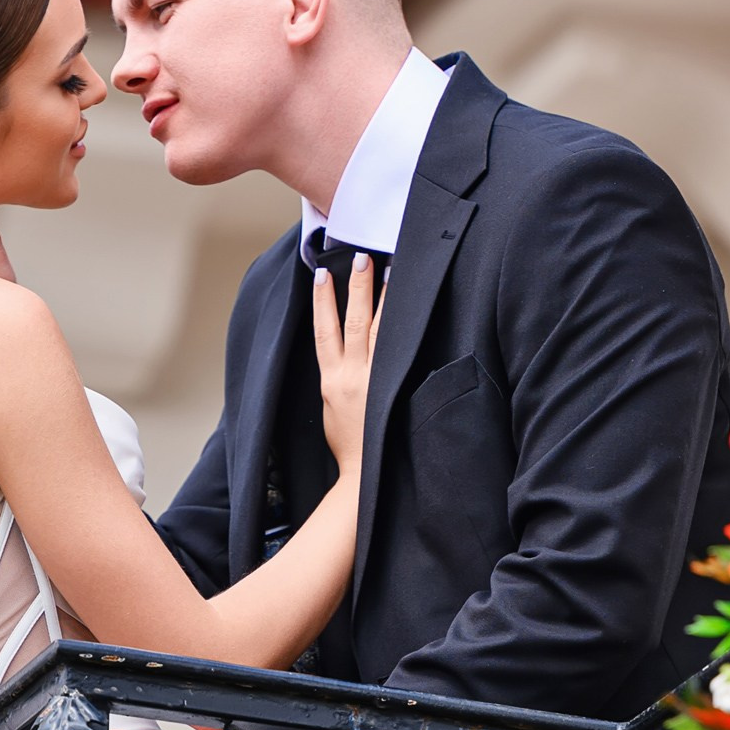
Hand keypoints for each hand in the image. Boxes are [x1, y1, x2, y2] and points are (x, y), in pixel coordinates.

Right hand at [315, 253, 379, 474]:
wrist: (362, 473)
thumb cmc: (347, 443)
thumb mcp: (331, 407)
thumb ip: (336, 379)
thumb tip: (342, 358)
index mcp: (330, 380)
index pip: (323, 332)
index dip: (321, 302)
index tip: (321, 275)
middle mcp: (351, 375)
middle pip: (351, 322)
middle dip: (354, 288)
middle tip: (359, 257)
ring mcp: (372, 380)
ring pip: (376, 331)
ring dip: (380, 299)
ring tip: (386, 270)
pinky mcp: (391, 387)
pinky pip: (396, 350)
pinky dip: (400, 328)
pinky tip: (407, 308)